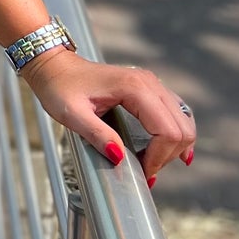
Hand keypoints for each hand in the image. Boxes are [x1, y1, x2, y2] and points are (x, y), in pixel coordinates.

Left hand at [17, 47, 196, 188]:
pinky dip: (176, 133)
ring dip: (174, 147)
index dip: (158, 157)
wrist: (54, 67)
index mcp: (134, 88)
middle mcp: (150, 83)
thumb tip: (120, 158)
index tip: (141, 171)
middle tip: (145, 170)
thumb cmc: (59, 87)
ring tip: (152, 162)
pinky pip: (175, 112)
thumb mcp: (72, 114)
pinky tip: (170, 149)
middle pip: (181, 128)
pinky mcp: (150, 88)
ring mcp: (152, 84)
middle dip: (167, 155)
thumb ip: (97, 135)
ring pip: (183, 120)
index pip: (167, 131)